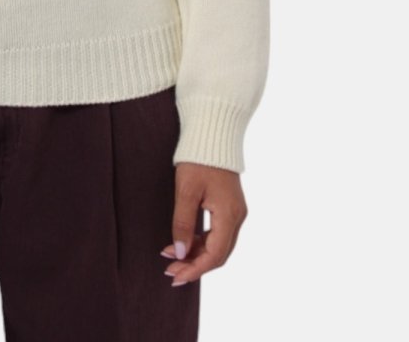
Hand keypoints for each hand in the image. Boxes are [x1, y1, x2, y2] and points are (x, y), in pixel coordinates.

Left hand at [160, 162, 247, 286]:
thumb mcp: (186, 191)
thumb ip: (183, 223)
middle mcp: (237, 216)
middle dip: (194, 265)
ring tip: (171, 256)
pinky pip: (218, 232)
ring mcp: (235, 211)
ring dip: (197, 253)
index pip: (215, 255)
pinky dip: (201, 241)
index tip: (174, 276)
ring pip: (218, 244)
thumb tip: (180, 252)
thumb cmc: (198, 159)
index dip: (194, 269)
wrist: (212, 133)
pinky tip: (184, 241)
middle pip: (219, 254)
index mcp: (229, 215)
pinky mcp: (230, 206)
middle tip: (170, 270)